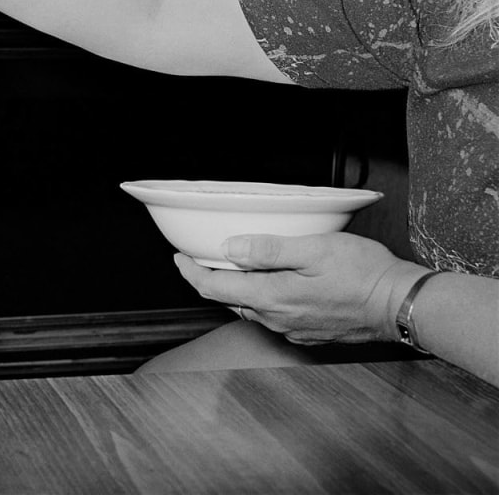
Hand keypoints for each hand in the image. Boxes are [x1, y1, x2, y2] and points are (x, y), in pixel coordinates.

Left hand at [174, 232, 428, 345]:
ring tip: (234, 267)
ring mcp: (295, 330)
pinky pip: (274, 316)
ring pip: (252, 309)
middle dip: (212, 280)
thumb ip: (268, 250)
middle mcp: (279, 320)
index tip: (180, 258)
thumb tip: (230, 250)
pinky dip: (263, 299)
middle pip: (230, 301)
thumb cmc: (364, 273)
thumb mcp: (313, 249)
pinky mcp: (310, 333)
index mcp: (273, 298)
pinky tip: (272, 284)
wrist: (403, 305)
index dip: (191, 273)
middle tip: (203, 258)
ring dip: (239, 289)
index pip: (214, 289)